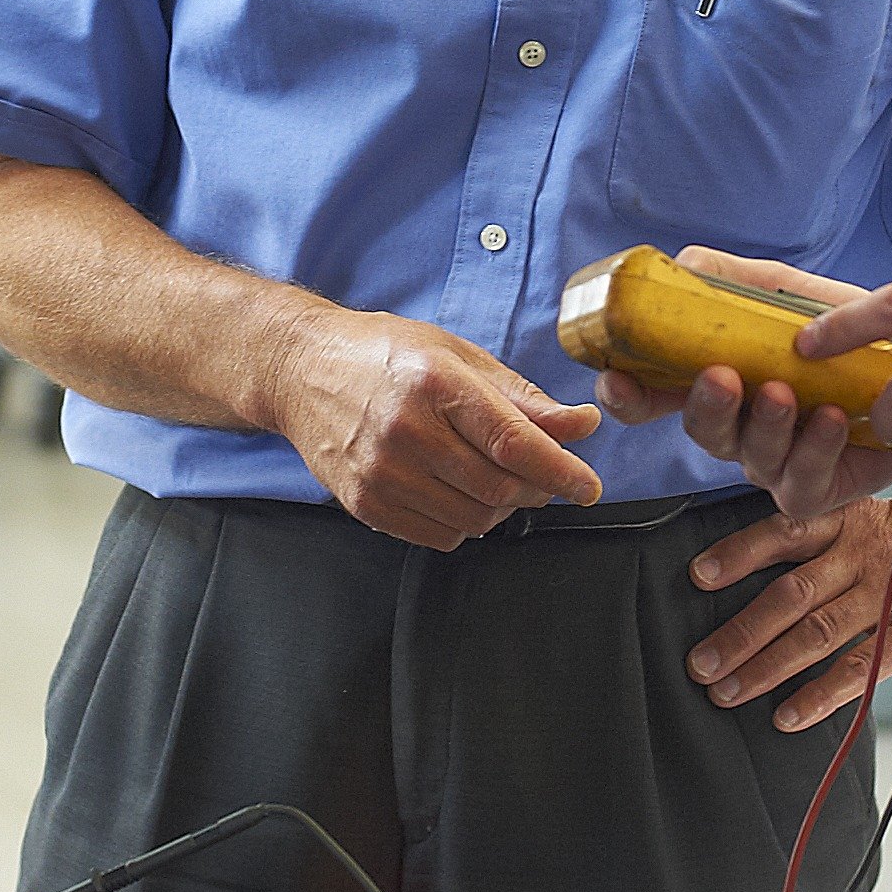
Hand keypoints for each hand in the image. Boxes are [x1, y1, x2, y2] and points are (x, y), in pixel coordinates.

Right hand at [263, 306, 604, 549]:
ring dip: (500, 508)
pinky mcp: (364, 503)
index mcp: (435, 383)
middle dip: (536, 490)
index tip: (589, 487)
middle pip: (498, 488)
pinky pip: (439, 536)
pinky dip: (464, 523)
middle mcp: (406, 430)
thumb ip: (522, 397)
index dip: (561, 471)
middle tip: (542, 476)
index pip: (514, 444)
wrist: (301, 370)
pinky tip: (455, 491)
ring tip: (492, 478)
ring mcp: (381, 472)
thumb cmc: (385, 355)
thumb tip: (582, 425)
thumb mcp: (457, 356)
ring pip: (473, 520)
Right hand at [590, 249, 891, 520]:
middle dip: (706, 407)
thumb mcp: (786, 293)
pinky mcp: (817, 490)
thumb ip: (731, 279)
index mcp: (721, 382)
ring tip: (784, 394)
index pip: (655, 396)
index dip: (629, 394)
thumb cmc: (848, 331)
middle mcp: (741, 427)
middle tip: (722, 378)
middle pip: (701, 430)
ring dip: (764, 425)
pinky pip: (800, 482)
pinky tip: (829, 419)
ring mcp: (776, 462)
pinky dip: (813, 449)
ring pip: (749, 457)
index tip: (616, 377)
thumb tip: (682, 264)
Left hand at [682, 492, 891, 732]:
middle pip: (788, 593)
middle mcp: (864, 553)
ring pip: (814, 634)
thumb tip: (776, 574)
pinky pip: (858, 668)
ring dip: (764, 667)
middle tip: (698, 662)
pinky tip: (787, 717)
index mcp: (852, 519)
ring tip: (725, 692)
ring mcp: (889, 594)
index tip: (696, 575)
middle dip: (738, 631)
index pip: (783, 530)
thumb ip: (837, 540)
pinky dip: (819, 695)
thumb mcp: (887, 519)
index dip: (737, 552)